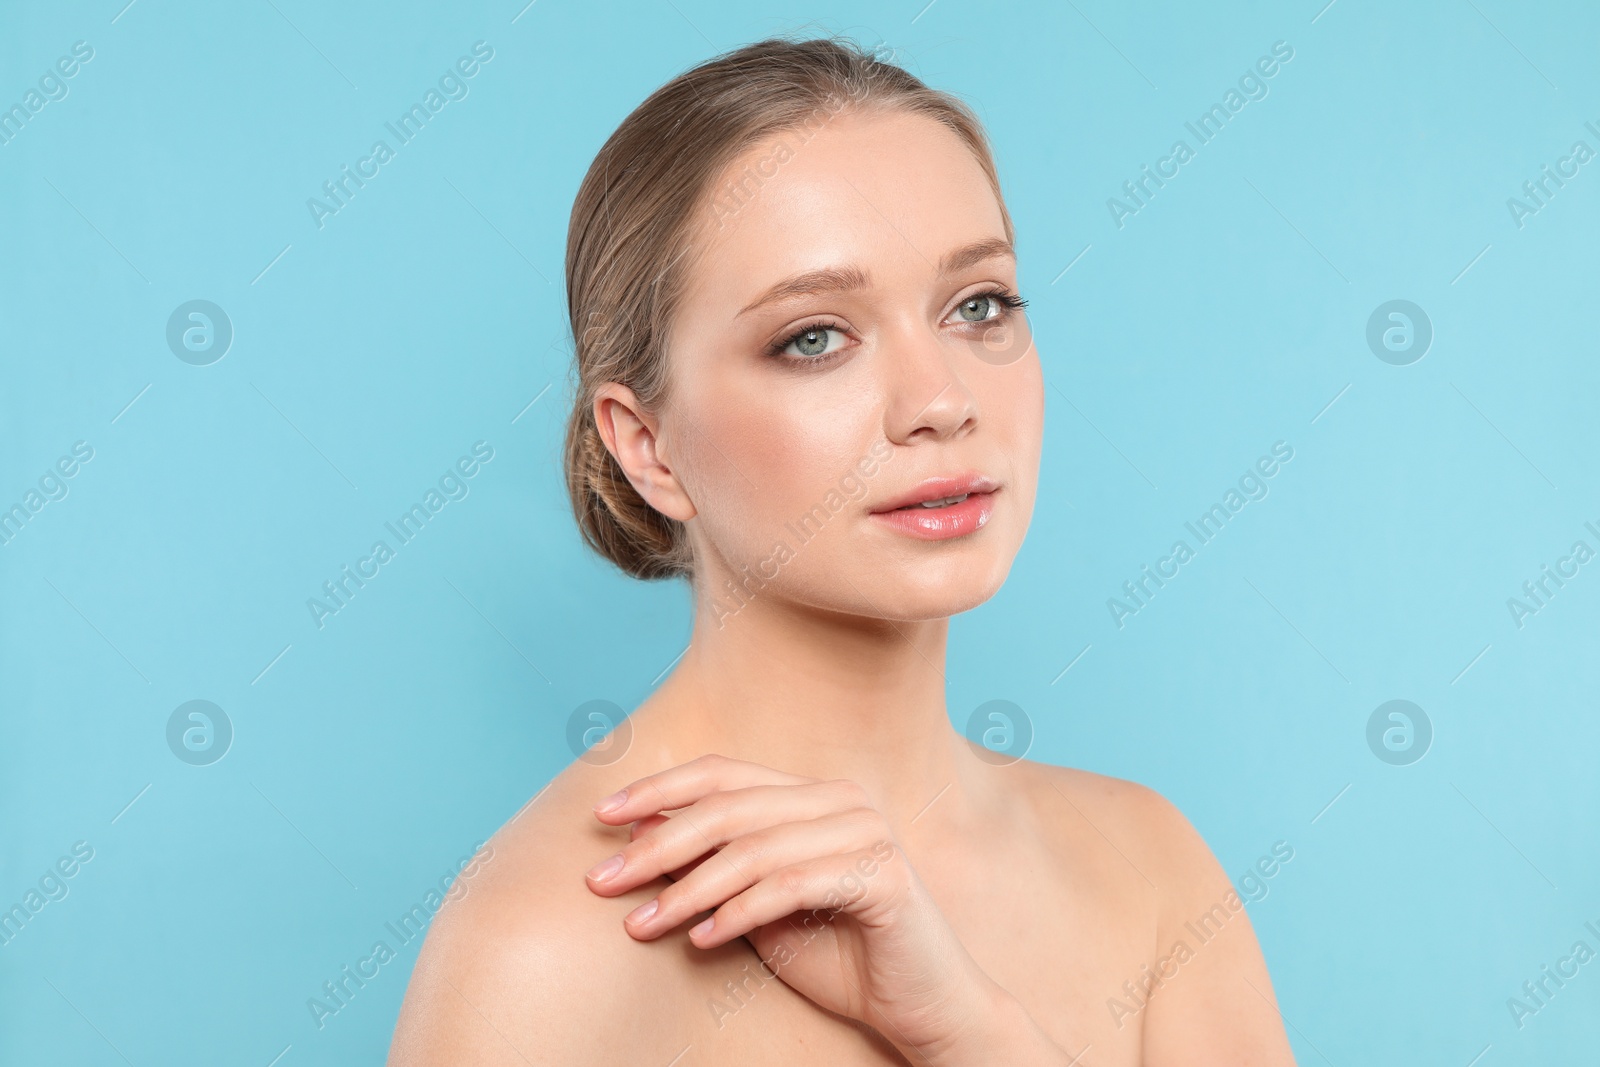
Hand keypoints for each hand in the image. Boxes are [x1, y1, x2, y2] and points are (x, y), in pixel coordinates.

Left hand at [582, 754, 1007, 1063]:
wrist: (921, 1005)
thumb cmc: (840, 956)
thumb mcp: (758, 910)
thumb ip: (712, 871)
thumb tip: (638, 832)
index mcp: (812, 795)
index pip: (724, 772)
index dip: (659, 788)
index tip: (601, 816)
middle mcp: (840, 801)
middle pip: (729, 808)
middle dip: (657, 845)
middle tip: (602, 882)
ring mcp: (866, 832)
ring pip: (752, 848)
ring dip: (687, 889)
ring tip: (642, 924)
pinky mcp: (881, 875)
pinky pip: (790, 886)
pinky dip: (737, 913)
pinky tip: (700, 939)